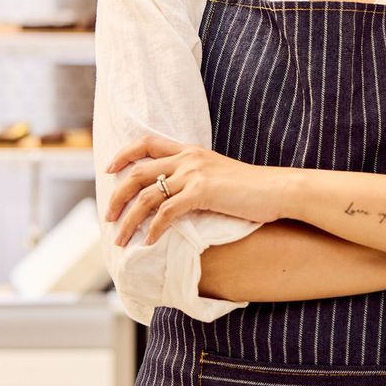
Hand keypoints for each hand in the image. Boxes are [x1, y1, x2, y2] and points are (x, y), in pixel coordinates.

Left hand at [103, 135, 289, 245]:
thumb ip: (196, 178)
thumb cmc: (252, 189)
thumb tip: (176, 195)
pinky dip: (153, 229)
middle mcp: (187, 157)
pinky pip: (167, 212)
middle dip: (117, 196)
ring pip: (147, 196)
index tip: (109, 169)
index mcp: (189, 150)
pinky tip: (148, 242)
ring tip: (121, 238)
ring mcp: (194, 173)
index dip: (124, 154)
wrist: (278, 189)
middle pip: (138, 173)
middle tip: (108, 217)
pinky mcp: (202, 191)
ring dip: (129, 219)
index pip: (146, 143)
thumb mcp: (218, 174)